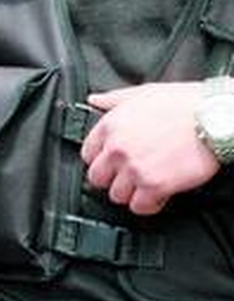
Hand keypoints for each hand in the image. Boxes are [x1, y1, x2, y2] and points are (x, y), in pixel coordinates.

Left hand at [80, 82, 217, 215]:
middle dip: (112, 180)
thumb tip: (94, 100)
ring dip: (130, 194)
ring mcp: (134, 168)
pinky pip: (140, 207)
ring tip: (144, 186)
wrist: (213, 117)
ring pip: (117, 196)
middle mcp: (117, 148)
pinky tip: (157, 196)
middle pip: (97, 178)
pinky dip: (148, 205)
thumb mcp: (141, 94)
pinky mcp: (155, 185)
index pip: (88, 154)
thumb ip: (113, 100)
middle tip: (128, 177)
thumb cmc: (183, 104)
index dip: (101, 160)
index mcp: (110, 126)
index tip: (111, 163)